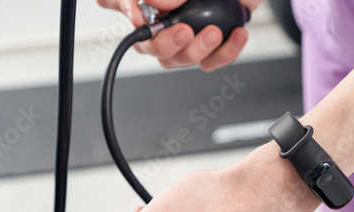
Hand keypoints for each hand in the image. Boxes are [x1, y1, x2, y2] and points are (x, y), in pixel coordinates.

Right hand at [98, 0, 253, 70]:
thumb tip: (155, 2)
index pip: (115, 1)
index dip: (123, 8)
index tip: (138, 15)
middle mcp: (161, 17)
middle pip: (145, 44)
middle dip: (164, 44)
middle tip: (183, 31)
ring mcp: (184, 35)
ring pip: (176, 59)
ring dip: (195, 51)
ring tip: (214, 32)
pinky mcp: (209, 49)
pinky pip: (210, 63)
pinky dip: (225, 53)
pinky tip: (238, 35)